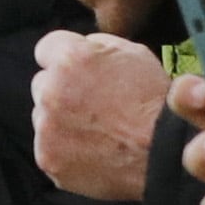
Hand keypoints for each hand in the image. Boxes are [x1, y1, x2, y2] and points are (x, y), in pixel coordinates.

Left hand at [31, 33, 170, 200]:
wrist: (164, 151)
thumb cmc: (152, 99)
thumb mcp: (132, 52)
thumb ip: (95, 45)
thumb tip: (78, 46)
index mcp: (70, 59)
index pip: (45, 50)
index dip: (62, 60)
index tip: (75, 72)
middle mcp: (51, 91)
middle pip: (41, 85)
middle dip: (60, 91)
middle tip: (91, 104)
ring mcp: (46, 128)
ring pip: (42, 118)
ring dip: (60, 121)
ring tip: (95, 130)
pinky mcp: (47, 159)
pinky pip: (48, 148)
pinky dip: (64, 149)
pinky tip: (91, 149)